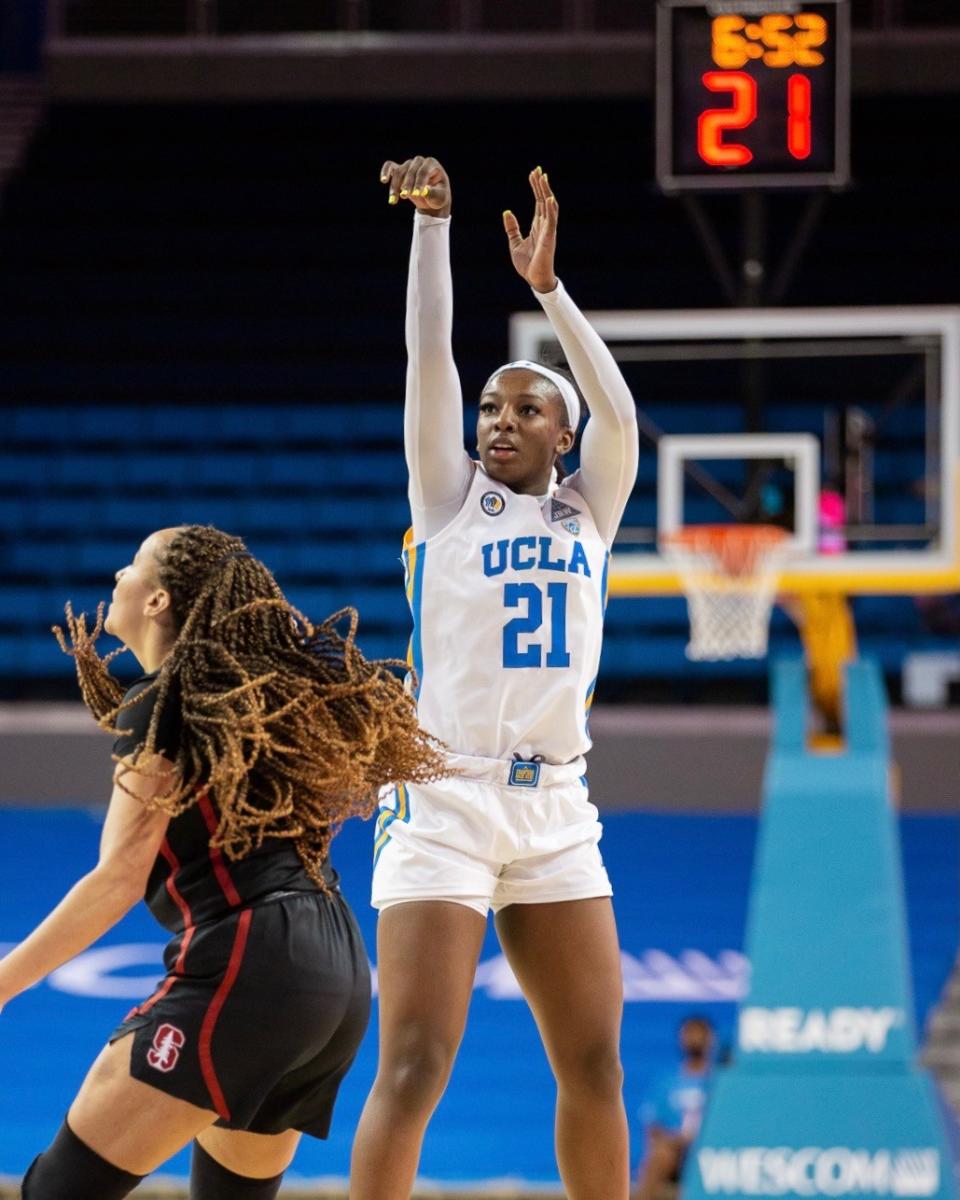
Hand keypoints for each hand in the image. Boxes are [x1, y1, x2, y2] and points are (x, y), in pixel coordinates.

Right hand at [380, 156, 450, 218]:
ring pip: (399, 172)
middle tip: (404, 197)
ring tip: (393, 200)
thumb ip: (433, 194)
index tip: (416, 194)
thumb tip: (424, 191)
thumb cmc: (439, 197)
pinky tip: (383, 180)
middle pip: (410, 170)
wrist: (432, 200)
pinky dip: (385, 172)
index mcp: (432, 164)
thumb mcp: (440, 198)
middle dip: (407, 184)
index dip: (419, 182)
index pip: (423, 171)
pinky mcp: (400, 170)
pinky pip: (390, 166)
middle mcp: (420, 161)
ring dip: (395, 186)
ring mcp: (409, 165)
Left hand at [503, 166, 557, 293]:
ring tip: (543, 178)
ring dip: (546, 192)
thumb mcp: (515, 243)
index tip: (533, 174)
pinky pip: (551, 221)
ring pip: (549, 207)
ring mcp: (548, 231)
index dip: (536, 188)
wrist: (534, 280)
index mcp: (537, 226)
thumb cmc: (527, 265)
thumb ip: (512, 228)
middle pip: (544, 200)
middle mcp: (545, 226)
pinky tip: (549, 198)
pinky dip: (551, 209)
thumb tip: (507, 212)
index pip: (538, 202)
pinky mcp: (549, 239)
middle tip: (538, 170)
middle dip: (541, 185)